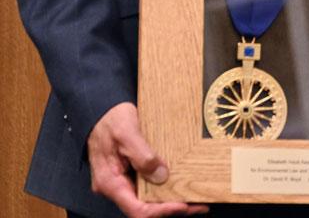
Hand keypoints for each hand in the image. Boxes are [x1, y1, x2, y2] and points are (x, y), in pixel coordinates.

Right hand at [87, 102, 208, 217]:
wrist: (102, 110)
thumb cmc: (111, 119)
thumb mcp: (127, 133)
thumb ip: (143, 156)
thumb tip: (161, 176)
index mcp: (110, 182)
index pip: (136, 209)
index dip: (161, 210)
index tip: (182, 205)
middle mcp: (115, 186)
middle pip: (144, 207)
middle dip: (171, 208)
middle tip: (198, 204)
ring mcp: (123, 180)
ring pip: (147, 198)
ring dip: (169, 199)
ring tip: (194, 196)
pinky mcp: (130, 172)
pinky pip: (147, 185)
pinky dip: (164, 187)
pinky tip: (180, 183)